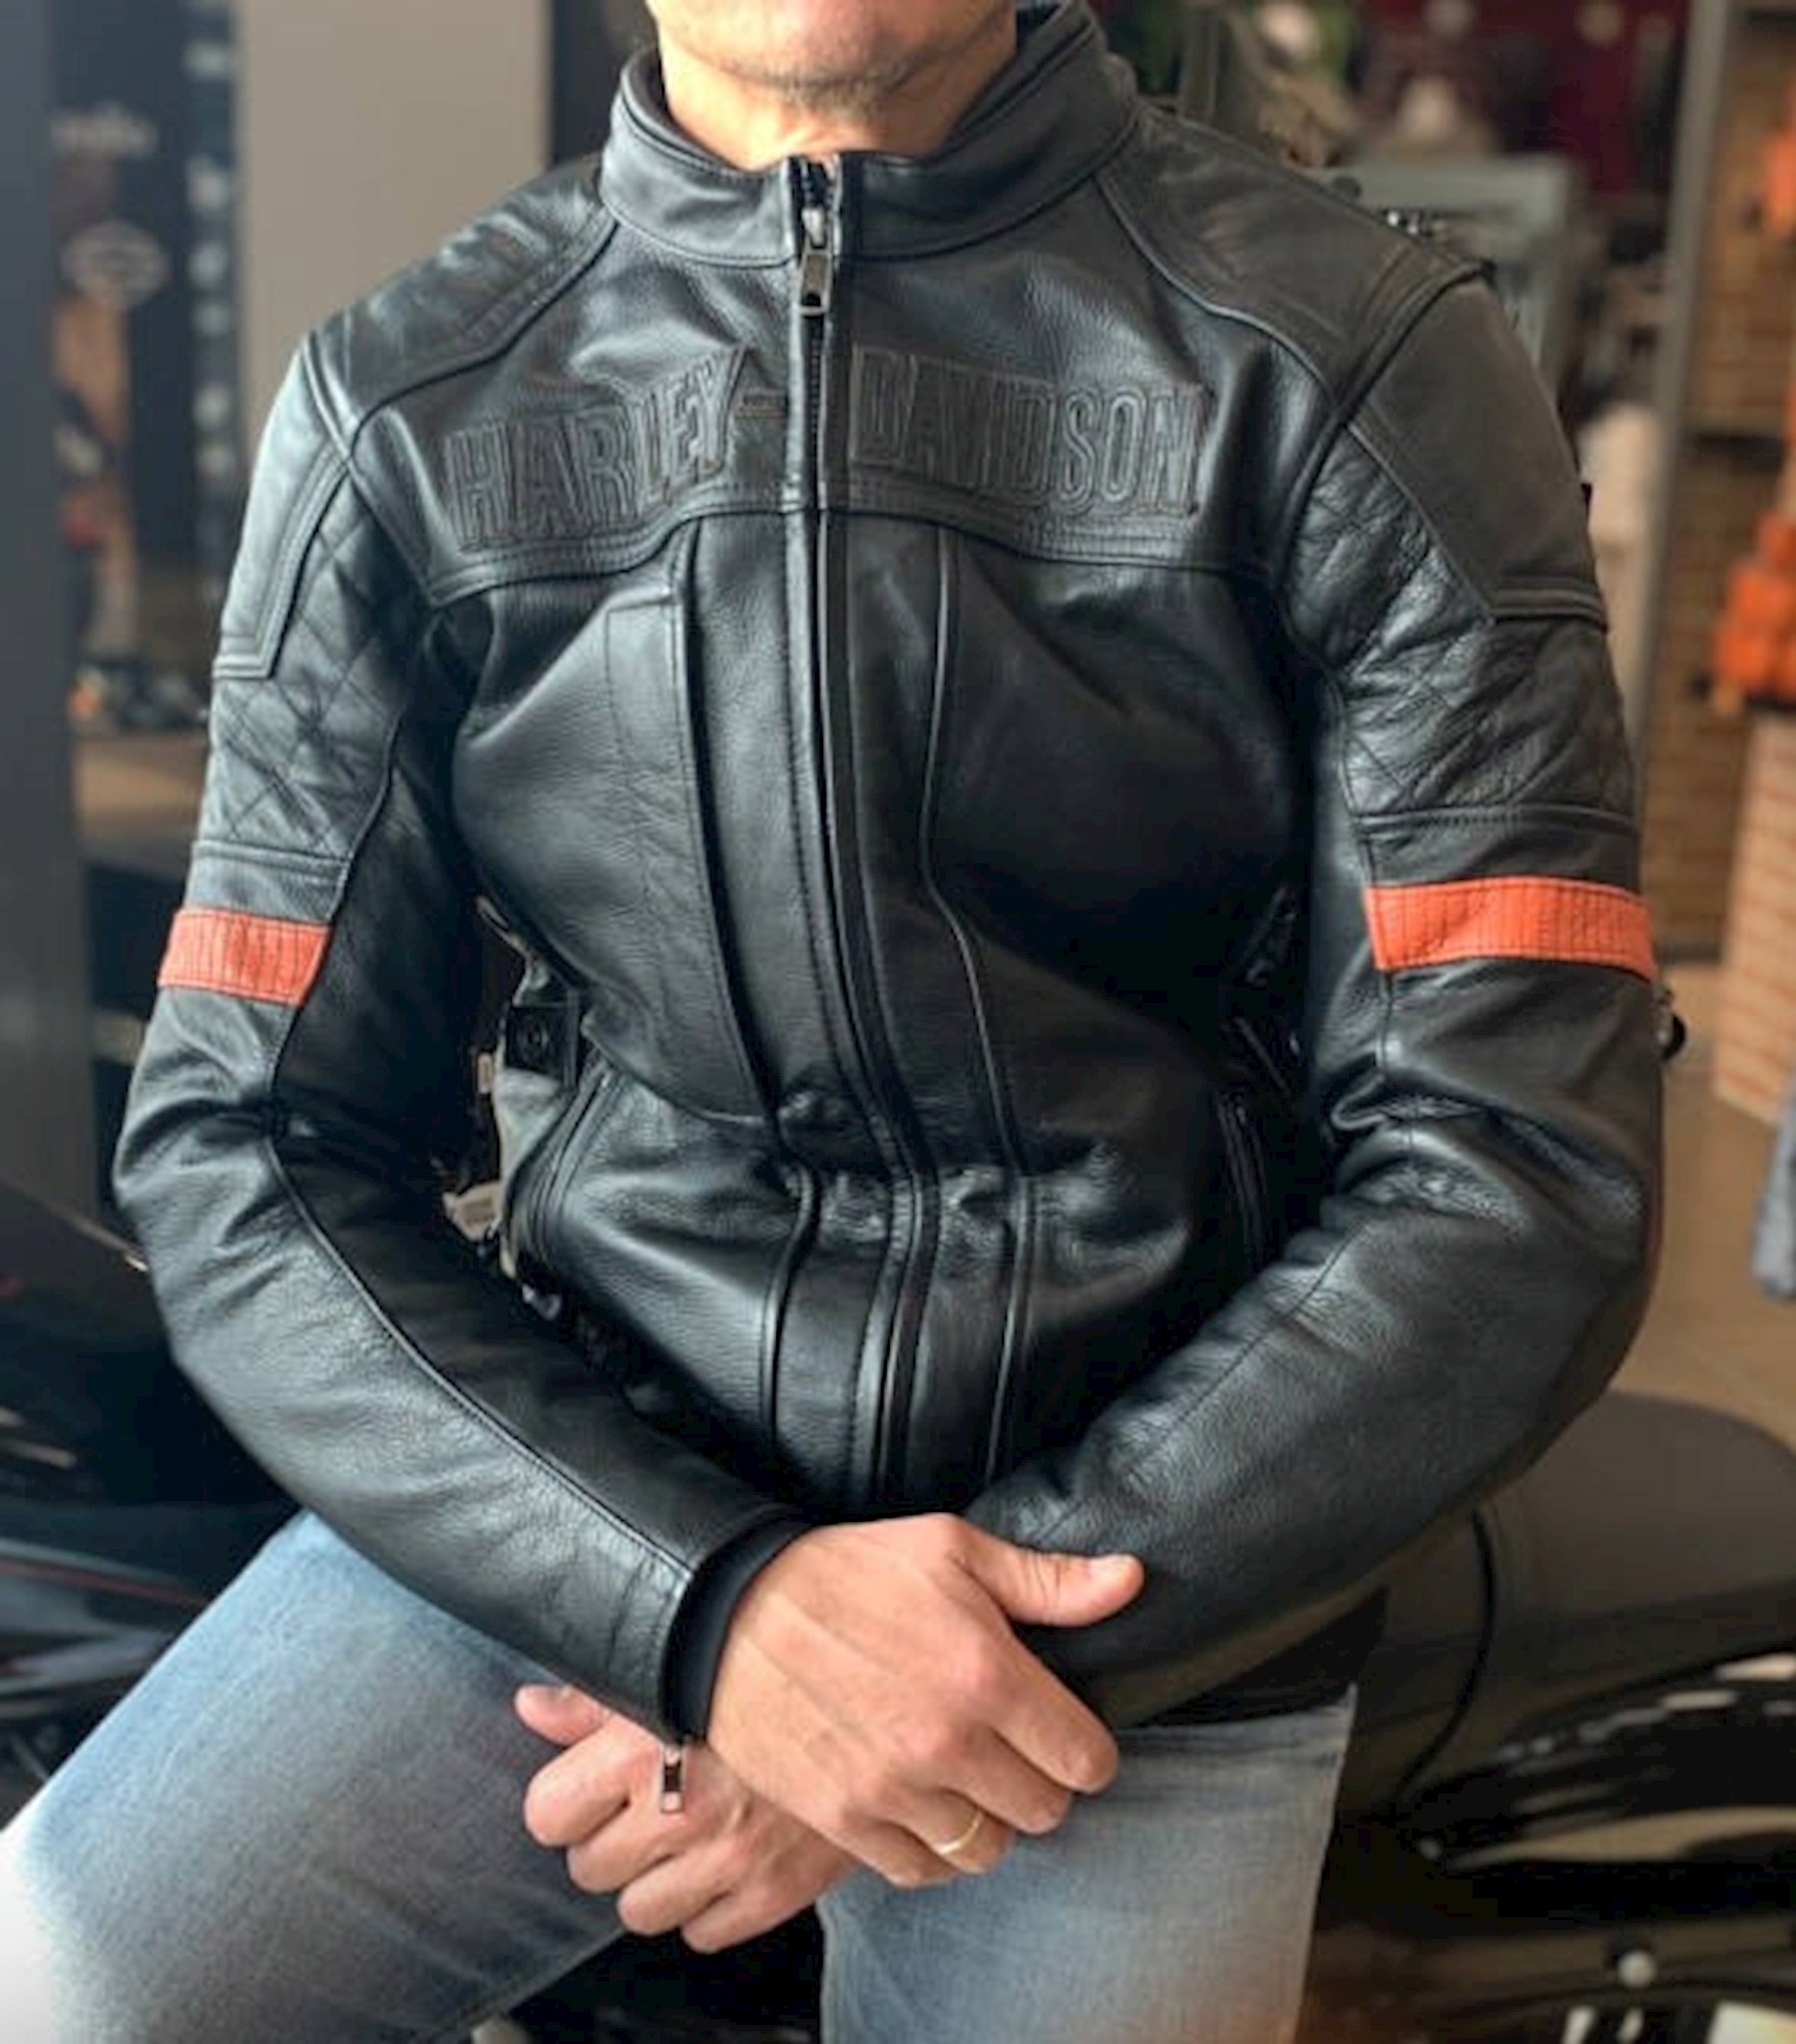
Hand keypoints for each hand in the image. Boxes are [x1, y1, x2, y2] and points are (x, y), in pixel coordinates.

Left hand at [516, 1685, 854, 1950]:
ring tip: (684, 1835)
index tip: (589, 1788)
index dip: (565, 1801)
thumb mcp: (674, 1668)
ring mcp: (726, 1858)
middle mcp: (678, 1809)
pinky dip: (708, 1904)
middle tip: (646, 1805)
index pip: (548, 1813)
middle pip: (590, 1868)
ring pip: (638, 1912)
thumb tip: (532, 1707)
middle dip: (611, 1838)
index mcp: (642, 1746)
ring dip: (654, 1879)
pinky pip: (703, 1933)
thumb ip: (593, 1696)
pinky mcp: (772, 1893)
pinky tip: (724, 1857)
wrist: (873, 1696)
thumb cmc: (769, 1672)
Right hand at [704, 1515, 1142, 1887]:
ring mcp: (894, 1789)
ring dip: (986, 1820)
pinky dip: (930, 1850)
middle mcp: (948, 1742)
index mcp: (987, 1673)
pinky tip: (922, 1805)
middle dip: (1040, 1782)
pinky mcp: (845, 1819)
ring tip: (966, 1778)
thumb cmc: (846, 1571)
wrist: (729, 1613)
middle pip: (1045, 1812)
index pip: (1086, 1760)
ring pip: (986, 1850)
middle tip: (1011, 1749)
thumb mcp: (950, 1549)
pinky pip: (920, 1871)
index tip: (1064, 1732)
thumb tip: (1130, 1581)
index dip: (1085, 1749)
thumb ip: (1047, 1580)